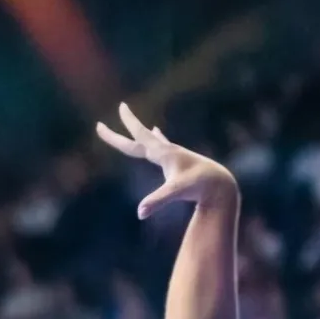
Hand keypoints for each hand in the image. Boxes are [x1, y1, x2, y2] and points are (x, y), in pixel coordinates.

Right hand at [95, 105, 236, 220]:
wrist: (220, 183)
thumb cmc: (198, 186)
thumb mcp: (175, 192)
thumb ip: (157, 201)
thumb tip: (140, 213)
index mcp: (161, 154)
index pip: (132, 144)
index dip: (114, 137)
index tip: (99, 126)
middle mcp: (167, 150)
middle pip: (142, 134)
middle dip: (129, 122)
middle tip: (122, 106)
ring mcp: (175, 153)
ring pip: (154, 138)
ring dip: (144, 130)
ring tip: (138, 121)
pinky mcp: (181, 160)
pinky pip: (165, 145)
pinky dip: (159, 138)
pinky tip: (159, 134)